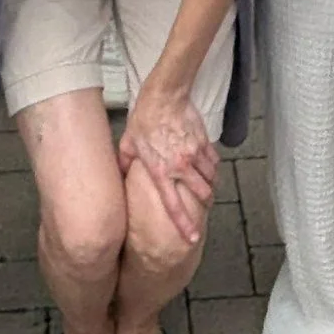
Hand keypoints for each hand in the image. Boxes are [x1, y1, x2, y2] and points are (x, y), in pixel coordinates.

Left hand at [117, 81, 219, 243]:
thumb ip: (125, 164)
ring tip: (206, 187)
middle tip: (203, 207)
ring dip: (210, 185)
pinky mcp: (204, 142)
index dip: (185, 225)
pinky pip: (214, 162)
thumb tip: (120, 176)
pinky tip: (208, 167)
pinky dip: (213, 168)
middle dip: (205, 204)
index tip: (193, 239)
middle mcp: (180, 166)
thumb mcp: (128, 143)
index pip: (174, 206)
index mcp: (160, 171)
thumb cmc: (144, 118)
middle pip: (201, 195)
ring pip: (211, 179)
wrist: (164, 95)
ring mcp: (194, 154)